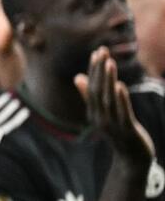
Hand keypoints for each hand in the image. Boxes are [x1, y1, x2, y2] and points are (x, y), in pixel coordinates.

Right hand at [75, 47, 154, 165]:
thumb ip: (90, 96)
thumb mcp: (103, 114)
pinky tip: (121, 86)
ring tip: (110, 63)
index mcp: (93, 112)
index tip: (97, 53)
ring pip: (108, 100)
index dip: (94, 70)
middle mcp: (99, 118)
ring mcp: (112, 125)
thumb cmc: (118, 133)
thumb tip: (78, 77)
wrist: (132, 158)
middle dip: (100, 71)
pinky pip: (122, 113)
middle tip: (102, 51)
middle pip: (98, 91)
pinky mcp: (127, 130)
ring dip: (109, 80)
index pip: (91, 87)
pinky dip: (121, 99)